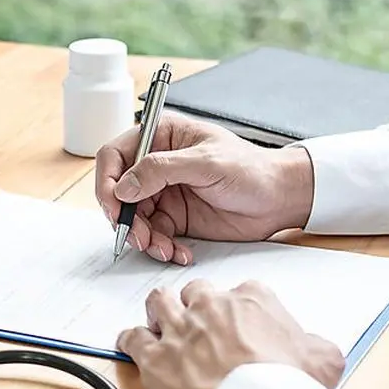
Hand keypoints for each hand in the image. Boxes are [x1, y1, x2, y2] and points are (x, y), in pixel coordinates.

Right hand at [94, 113, 315, 264]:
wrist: (280, 199)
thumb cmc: (251, 169)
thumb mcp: (206, 163)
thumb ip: (161, 170)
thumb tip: (124, 186)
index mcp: (161, 136)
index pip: (115, 155)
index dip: (107, 181)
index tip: (114, 206)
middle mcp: (156, 164)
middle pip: (118, 192)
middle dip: (124, 218)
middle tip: (138, 236)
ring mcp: (163, 193)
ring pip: (133, 218)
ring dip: (143, 237)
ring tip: (162, 248)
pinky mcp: (174, 218)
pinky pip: (154, 236)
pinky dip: (161, 247)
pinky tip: (179, 252)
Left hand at [117, 279, 343, 388]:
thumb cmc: (289, 386)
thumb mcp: (323, 359)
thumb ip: (315, 345)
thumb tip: (314, 349)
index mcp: (251, 300)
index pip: (240, 291)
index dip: (236, 310)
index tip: (236, 325)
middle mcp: (211, 307)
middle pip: (195, 292)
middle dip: (194, 305)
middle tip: (197, 325)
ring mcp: (180, 330)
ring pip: (159, 303)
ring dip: (159, 312)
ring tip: (162, 325)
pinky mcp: (156, 358)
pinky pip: (133, 338)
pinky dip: (133, 340)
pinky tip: (136, 346)